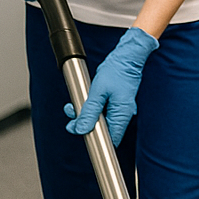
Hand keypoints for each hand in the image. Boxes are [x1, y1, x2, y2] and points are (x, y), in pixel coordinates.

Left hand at [65, 27, 158, 146]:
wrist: (126, 57)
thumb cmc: (116, 72)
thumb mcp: (98, 93)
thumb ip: (89, 112)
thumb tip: (81, 129)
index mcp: (121, 115)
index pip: (110, 139)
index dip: (96, 142)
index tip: (82, 139)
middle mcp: (121, 114)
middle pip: (102, 130)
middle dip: (84, 126)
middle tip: (72, 121)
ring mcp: (118, 108)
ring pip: (99, 120)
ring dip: (84, 115)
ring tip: (73, 106)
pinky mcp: (114, 102)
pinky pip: (100, 111)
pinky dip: (90, 108)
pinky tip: (83, 100)